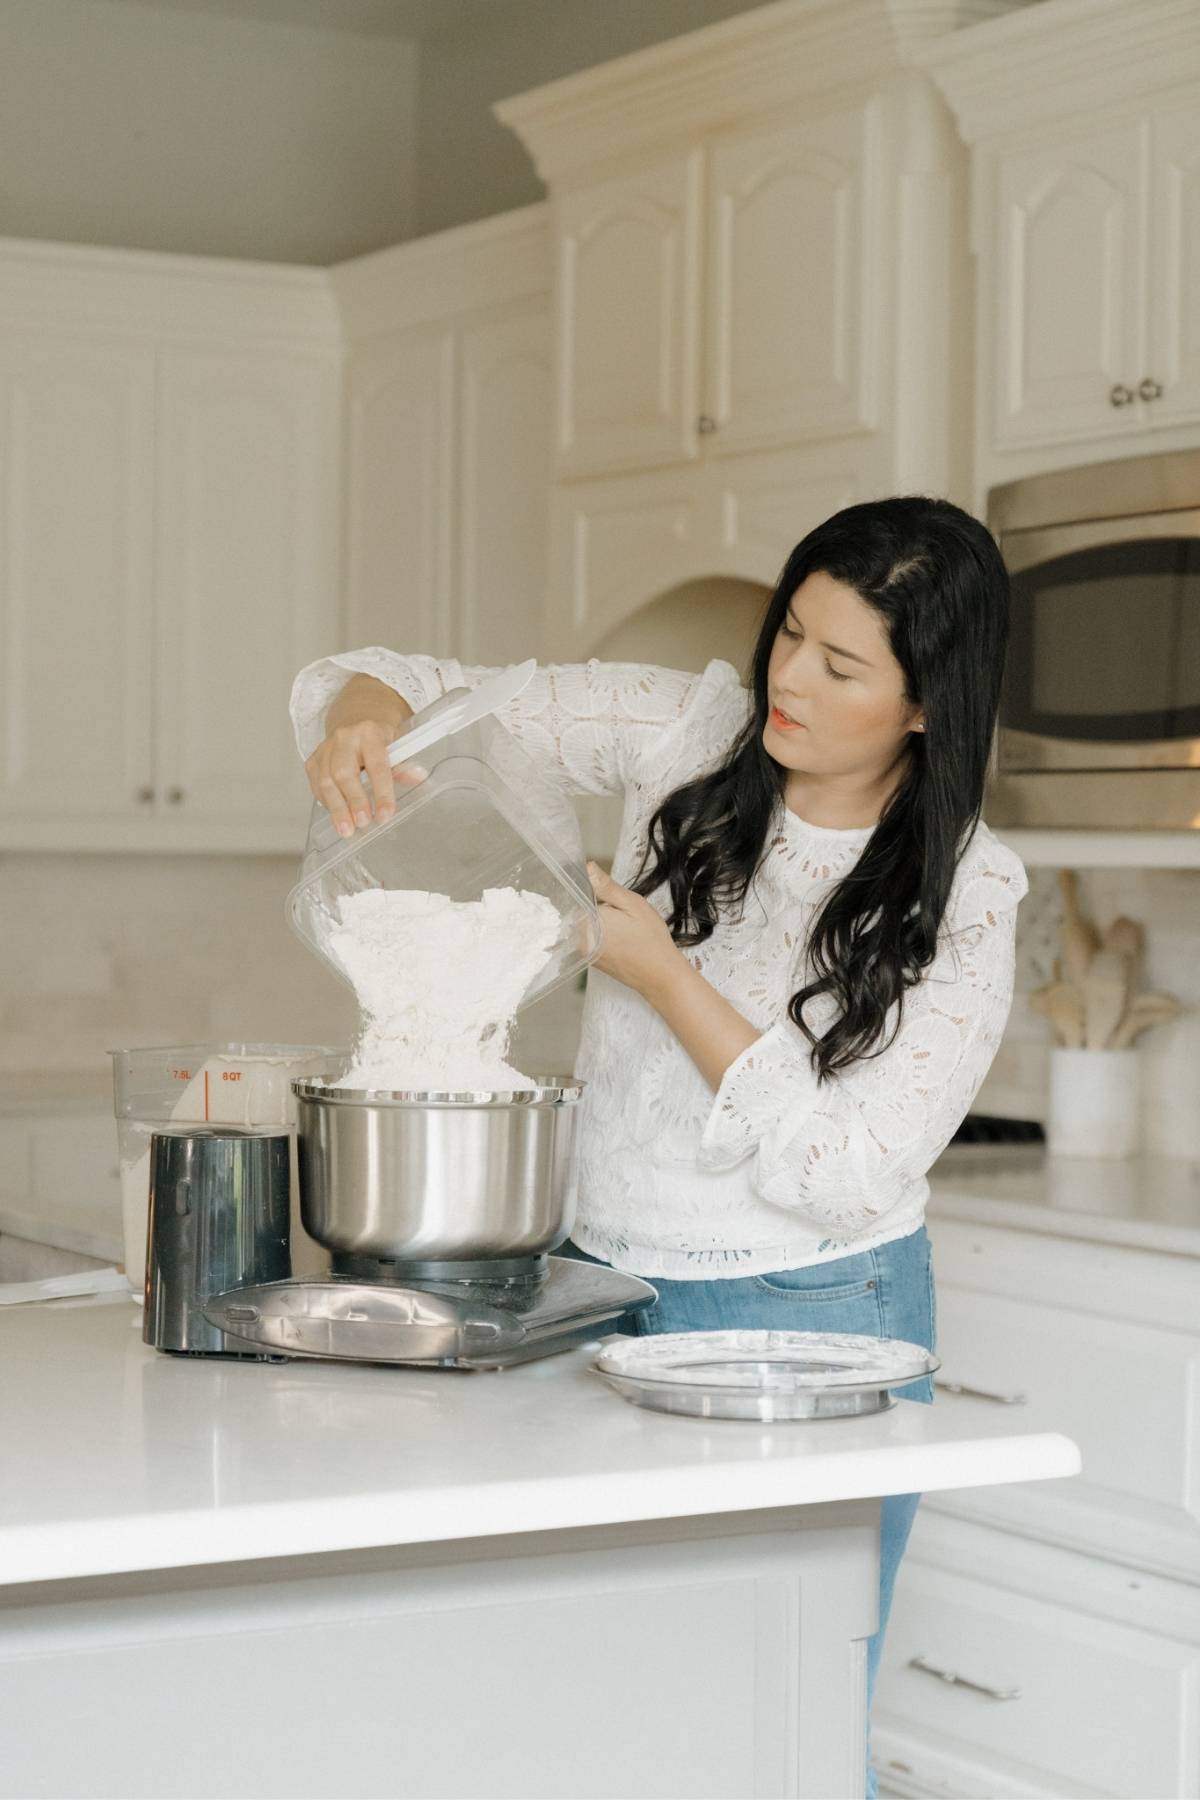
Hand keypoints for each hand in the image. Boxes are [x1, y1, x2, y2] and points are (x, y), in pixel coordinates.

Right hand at [305, 721, 426, 837]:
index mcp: (369, 733)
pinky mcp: (313, 760)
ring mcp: (325, 749)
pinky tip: (337, 816)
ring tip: (347, 830)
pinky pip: (316, 785)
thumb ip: (403, 765)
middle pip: (343, 773)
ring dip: (337, 808)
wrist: (355, 721)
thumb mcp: (396, 746)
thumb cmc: (379, 739)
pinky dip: (327, 803)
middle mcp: (344, 738)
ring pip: (325, 781)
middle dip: (354, 801)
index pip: (376, 765)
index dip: (382, 792)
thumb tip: (418, 776)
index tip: (385, 814)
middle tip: (362, 822)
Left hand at [586, 862, 685, 1001]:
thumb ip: (607, 887)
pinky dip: (605, 936)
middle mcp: (580, 938)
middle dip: (600, 908)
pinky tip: (624, 940)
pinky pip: (592, 940)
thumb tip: (588, 867)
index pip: (578, 896)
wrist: (661, 976)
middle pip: (582, 912)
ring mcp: (585, 952)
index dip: (596, 892)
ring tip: (626, 929)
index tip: (614, 899)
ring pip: (588, 926)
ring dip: (603, 922)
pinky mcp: (593, 962)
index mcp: (587, 920)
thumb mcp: (633, 904)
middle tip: (625, 916)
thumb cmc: (651, 938)